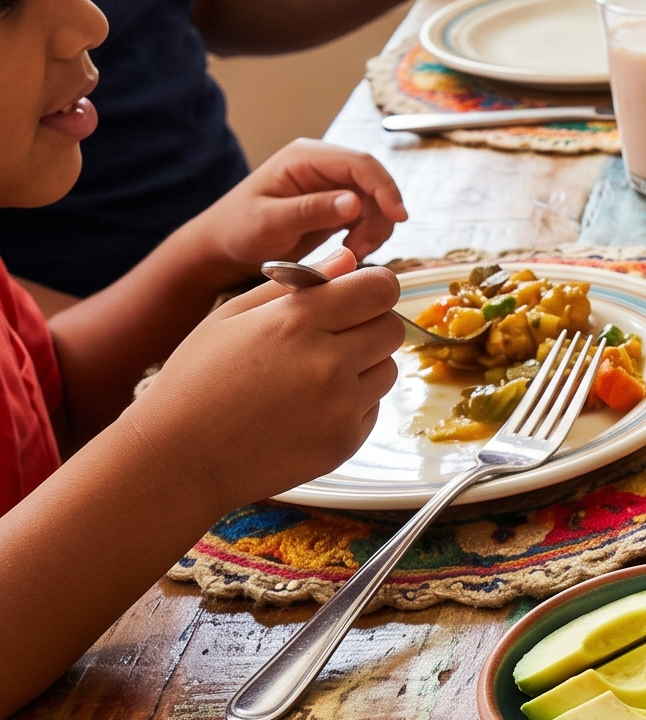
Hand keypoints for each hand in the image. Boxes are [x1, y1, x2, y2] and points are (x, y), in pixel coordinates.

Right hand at [127, 251, 405, 512]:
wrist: (177, 460)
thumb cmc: (195, 383)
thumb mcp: (230, 318)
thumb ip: (294, 285)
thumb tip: (349, 259)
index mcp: (296, 321)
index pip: (380, 288)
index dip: (372, 288)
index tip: (356, 297)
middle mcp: (327, 362)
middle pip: (392, 327)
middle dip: (370, 326)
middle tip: (331, 338)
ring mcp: (340, 406)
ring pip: (388, 369)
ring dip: (363, 367)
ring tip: (311, 378)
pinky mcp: (346, 442)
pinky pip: (373, 409)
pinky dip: (352, 405)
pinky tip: (307, 410)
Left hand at [178, 140, 408, 286]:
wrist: (222, 247)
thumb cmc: (236, 231)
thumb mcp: (269, 223)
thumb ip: (311, 211)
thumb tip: (354, 202)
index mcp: (305, 157)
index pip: (360, 164)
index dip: (384, 188)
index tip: (398, 217)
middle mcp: (323, 166)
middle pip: (373, 182)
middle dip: (379, 215)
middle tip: (363, 248)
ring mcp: (330, 185)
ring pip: (375, 201)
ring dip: (375, 228)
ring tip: (353, 252)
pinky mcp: (335, 205)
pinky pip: (368, 215)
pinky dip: (368, 234)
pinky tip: (351, 250)